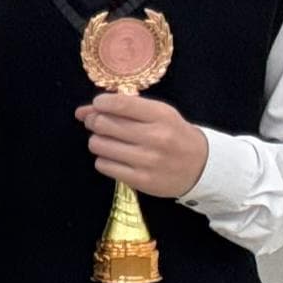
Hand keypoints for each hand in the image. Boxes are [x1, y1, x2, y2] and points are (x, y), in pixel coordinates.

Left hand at [81, 92, 208, 198]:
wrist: (200, 166)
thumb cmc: (173, 134)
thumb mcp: (158, 114)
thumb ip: (123, 108)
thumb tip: (82, 111)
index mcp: (161, 116)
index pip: (120, 103)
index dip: (100, 103)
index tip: (98, 105)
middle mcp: (155, 137)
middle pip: (103, 124)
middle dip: (94, 121)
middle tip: (99, 124)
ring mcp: (148, 160)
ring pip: (99, 145)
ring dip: (97, 141)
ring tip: (109, 142)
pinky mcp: (141, 180)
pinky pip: (103, 165)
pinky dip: (104, 159)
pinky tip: (116, 158)